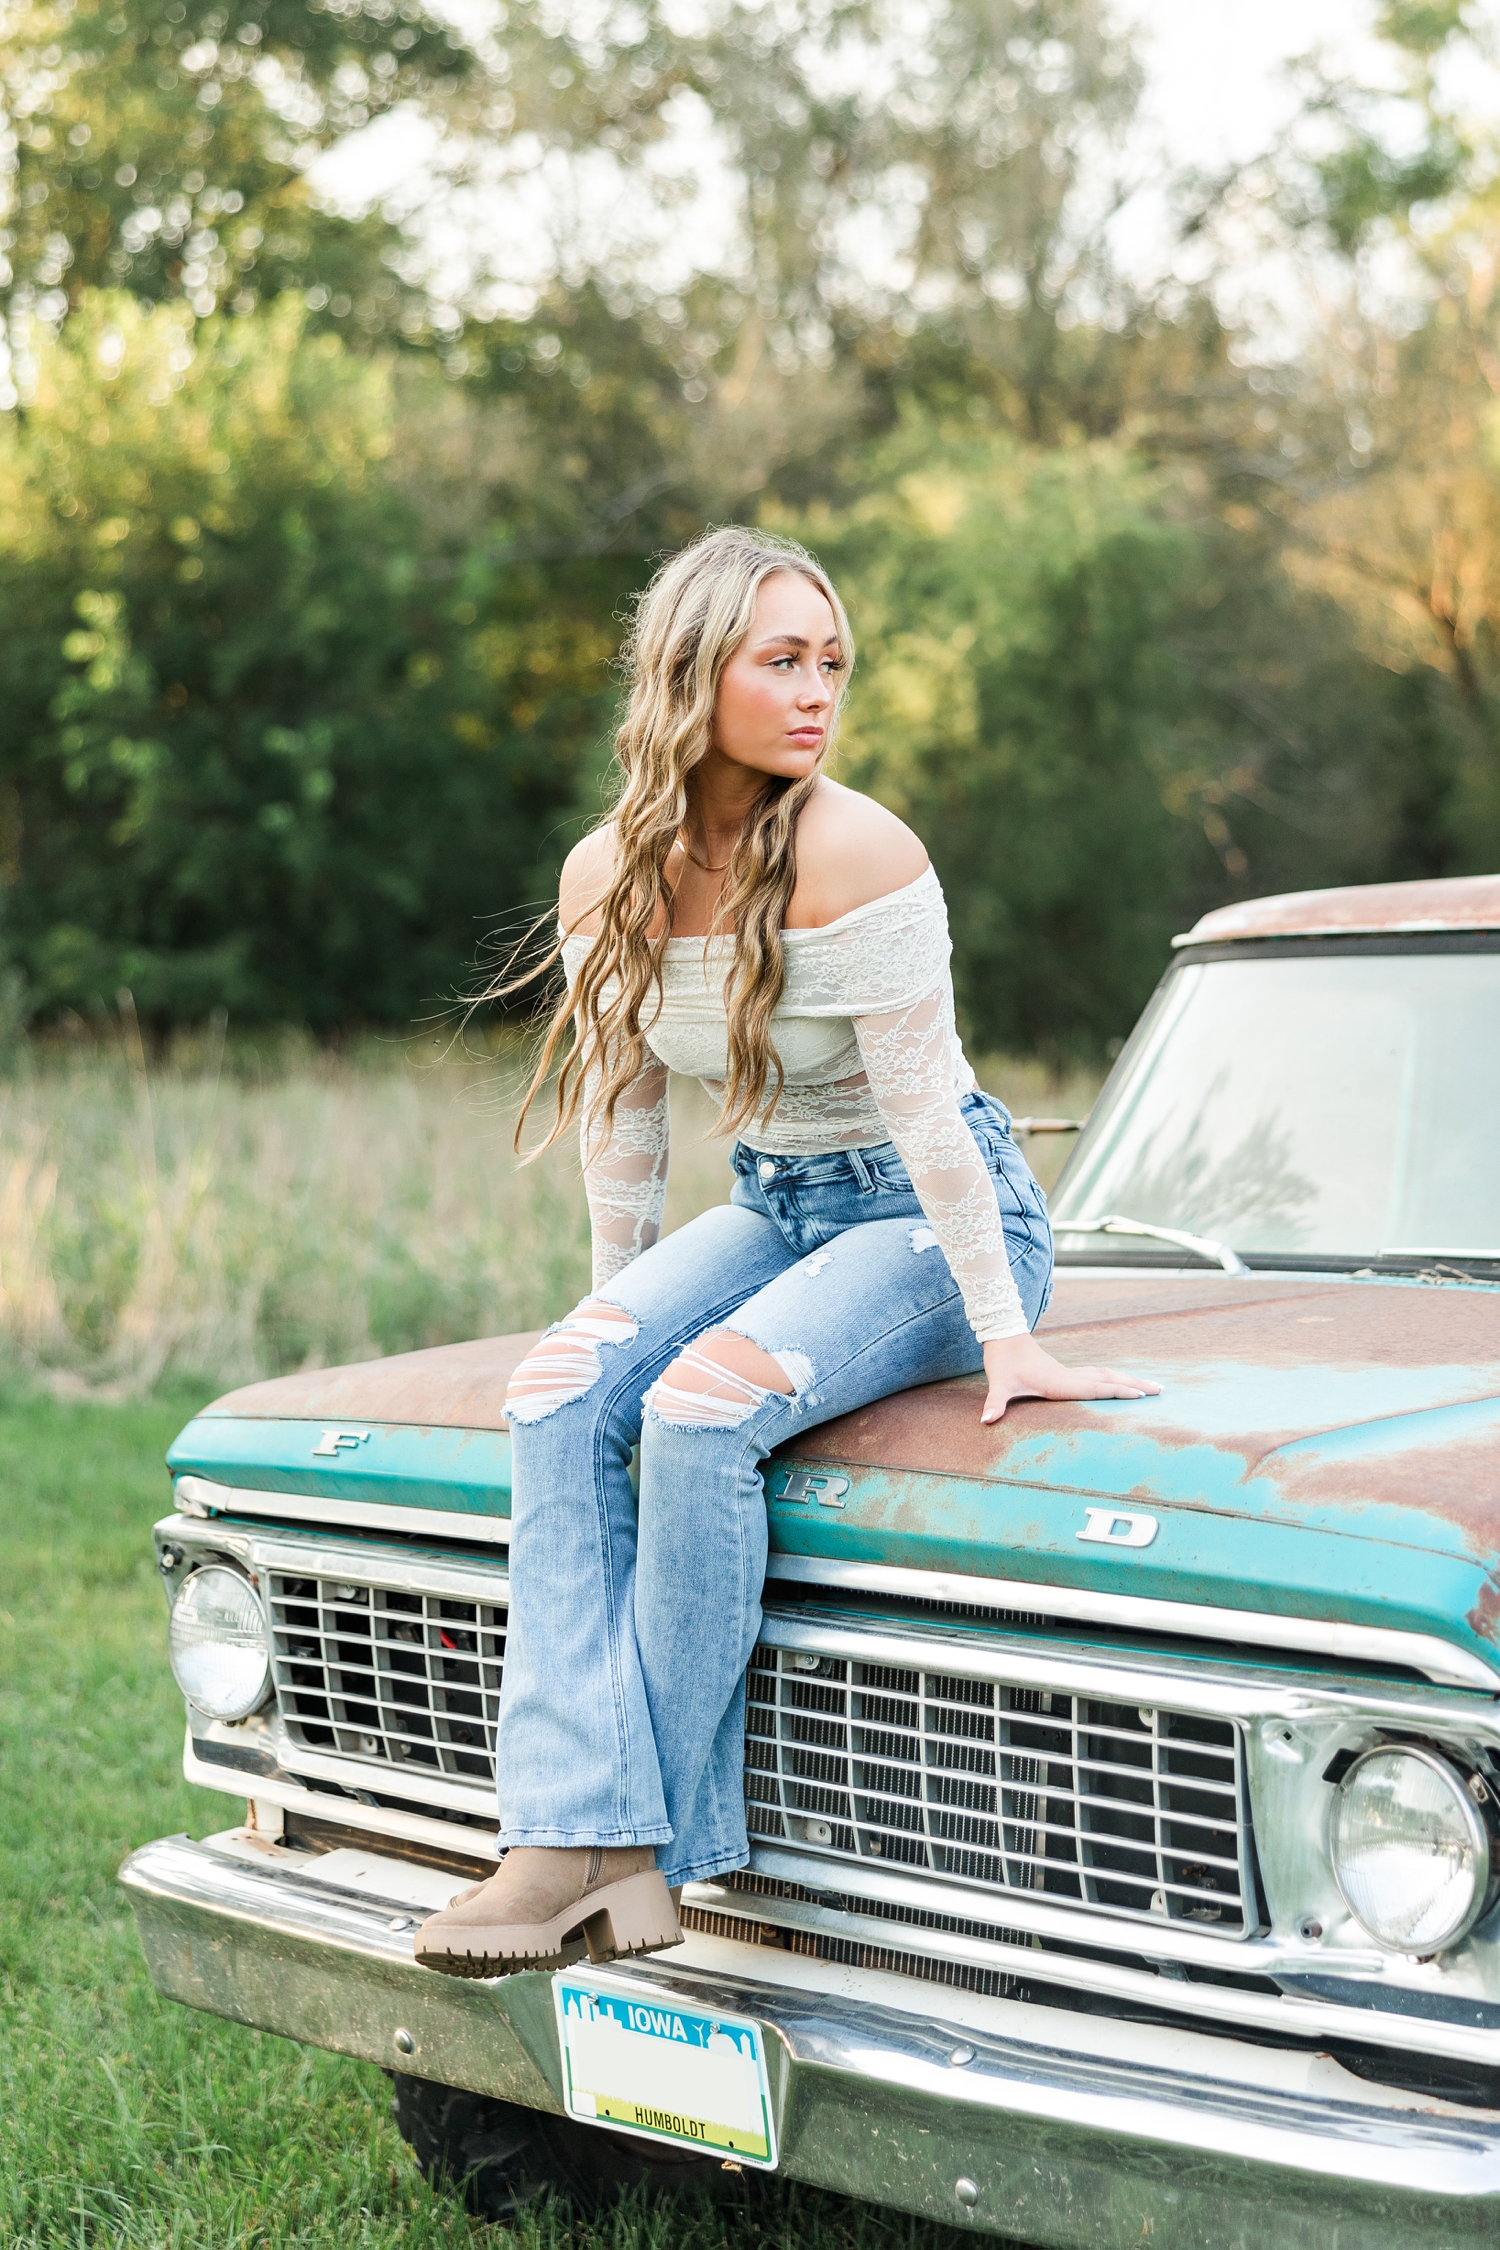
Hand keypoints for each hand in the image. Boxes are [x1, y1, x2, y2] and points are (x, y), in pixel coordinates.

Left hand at [980, 1333, 1160, 1425]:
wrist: (1003, 1337)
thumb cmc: (1002, 1362)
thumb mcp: (998, 1384)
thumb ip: (994, 1403)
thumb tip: (985, 1420)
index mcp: (1060, 1383)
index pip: (1095, 1388)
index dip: (1118, 1391)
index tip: (1141, 1395)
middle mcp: (1070, 1377)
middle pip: (1109, 1379)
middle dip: (1135, 1385)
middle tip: (1161, 1390)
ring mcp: (1070, 1373)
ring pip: (1106, 1375)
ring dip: (1129, 1379)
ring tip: (1152, 1386)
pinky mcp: (1066, 1372)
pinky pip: (1097, 1375)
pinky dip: (1114, 1378)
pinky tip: (1121, 1382)